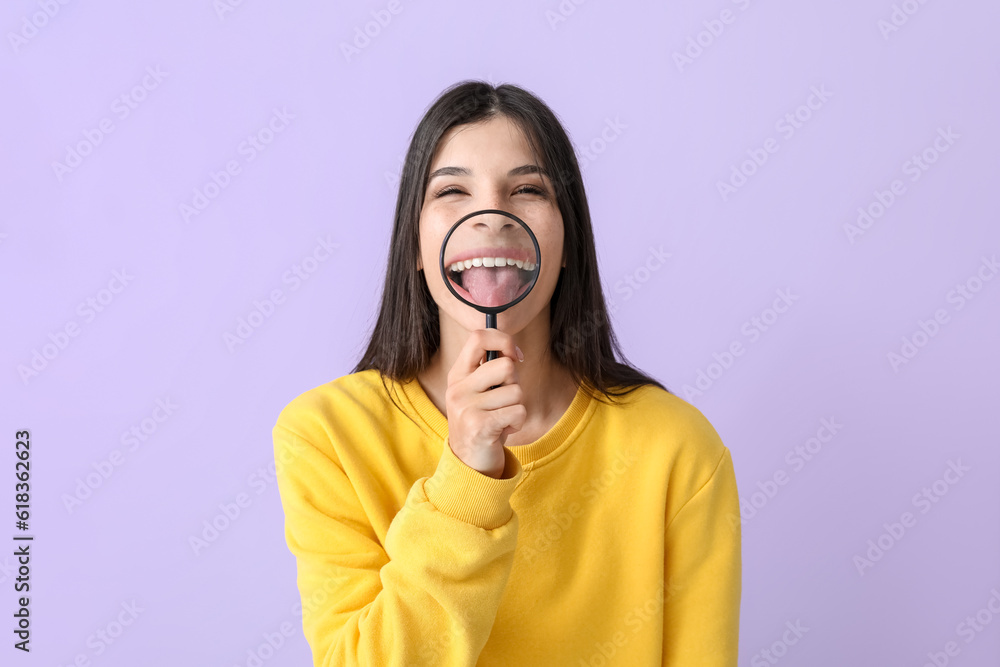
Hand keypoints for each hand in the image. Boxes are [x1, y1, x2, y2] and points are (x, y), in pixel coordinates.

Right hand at [444, 329, 525, 478]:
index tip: (515, 356)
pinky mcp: (480, 425)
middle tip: (503, 401)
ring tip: (501, 419)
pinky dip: (518, 422)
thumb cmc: (482, 423)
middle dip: (514, 384)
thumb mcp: (479, 392)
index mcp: (457, 374)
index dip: (503, 340)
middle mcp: (458, 388)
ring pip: (516, 391)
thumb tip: (512, 350)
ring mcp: (466, 407)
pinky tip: (503, 430)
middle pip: (506, 366)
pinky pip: (518, 411)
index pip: (479, 338)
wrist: (469, 463)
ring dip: (516, 408)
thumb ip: (490, 370)